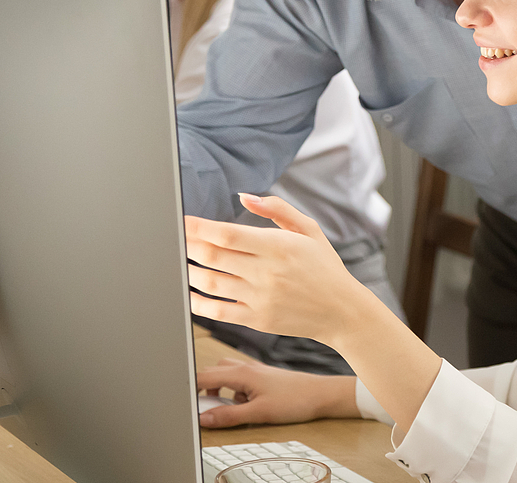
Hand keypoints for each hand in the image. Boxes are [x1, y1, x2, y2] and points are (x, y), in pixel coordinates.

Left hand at [185, 193, 364, 344]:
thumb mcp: (309, 230)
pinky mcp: (257, 320)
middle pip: (213, 256)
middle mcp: (266, 273)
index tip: (183, 220)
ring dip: (189, 271)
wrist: (341, 310)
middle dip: (188, 245)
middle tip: (174, 237)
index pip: (228, 233)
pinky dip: (197, 302)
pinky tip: (189, 292)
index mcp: (278, 247)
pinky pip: (218, 311)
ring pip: (210, 283)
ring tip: (180, 261)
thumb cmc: (324, 266)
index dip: (199, 226)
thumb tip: (244, 197)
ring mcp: (260, 298)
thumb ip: (277, 210)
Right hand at [196, 357, 357, 428]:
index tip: (179, 397)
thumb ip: (228, 415)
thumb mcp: (258, 413)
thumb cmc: (295, 400)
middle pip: (213, 371)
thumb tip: (204, 418)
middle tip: (200, 406)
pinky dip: (233, 390)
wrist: (320, 394)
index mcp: (242, 373)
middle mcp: (247, 367)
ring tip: (226, 407)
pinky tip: (244, 404)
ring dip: (219, 388)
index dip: (189, 385)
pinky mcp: (262, 377)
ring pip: (226, 374)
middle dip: (202, 387)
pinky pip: (239, 380)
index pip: (205, 375)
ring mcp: (255, 370)